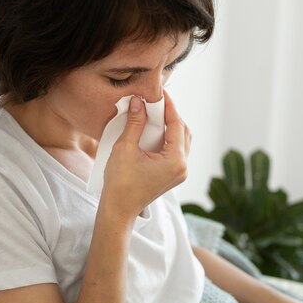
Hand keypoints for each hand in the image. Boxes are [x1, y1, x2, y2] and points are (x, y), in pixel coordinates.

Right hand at [101, 89, 191, 219]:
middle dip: (171, 115)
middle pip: (183, 132)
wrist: (119, 209)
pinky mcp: (172, 175)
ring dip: (170, 127)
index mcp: (175, 160)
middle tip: (156, 103)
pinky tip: (153, 131)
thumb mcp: (125, 148)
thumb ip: (135, 123)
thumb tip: (139, 102)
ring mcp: (179, 173)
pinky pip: (175, 151)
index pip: (177, 124)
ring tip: (154, 115)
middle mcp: (182, 166)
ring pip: (181, 141)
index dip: (169, 106)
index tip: (160, 93)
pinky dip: (167, 138)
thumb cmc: (120, 182)